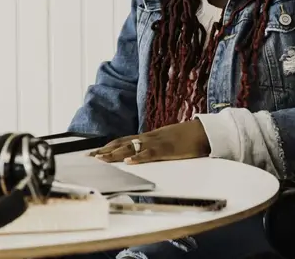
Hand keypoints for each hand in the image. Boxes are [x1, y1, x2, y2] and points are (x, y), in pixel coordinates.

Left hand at [89, 120, 211, 164]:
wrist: (204, 131)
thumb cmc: (188, 136)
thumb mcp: (168, 140)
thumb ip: (156, 145)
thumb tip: (144, 152)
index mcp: (150, 136)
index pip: (124, 140)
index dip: (109, 146)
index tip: (95, 151)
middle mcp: (150, 137)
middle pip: (123, 143)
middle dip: (105, 150)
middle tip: (90, 156)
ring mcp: (158, 142)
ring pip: (133, 147)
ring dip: (116, 154)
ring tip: (101, 158)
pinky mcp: (168, 150)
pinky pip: (151, 154)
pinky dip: (139, 158)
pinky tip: (129, 162)